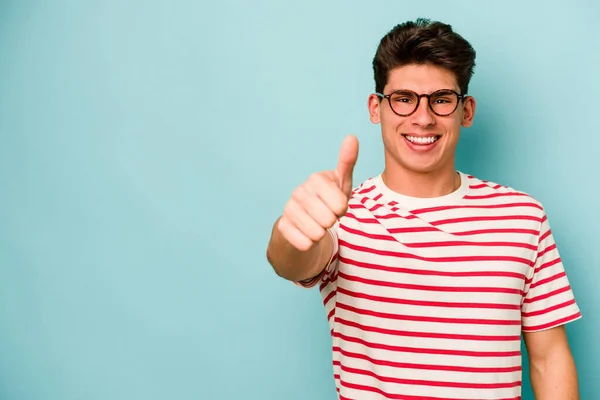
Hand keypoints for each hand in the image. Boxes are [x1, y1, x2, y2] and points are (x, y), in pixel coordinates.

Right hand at [277, 135, 358, 250]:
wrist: (303, 221)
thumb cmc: (327, 200)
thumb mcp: (341, 182)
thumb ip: (347, 161)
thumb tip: (352, 137)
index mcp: (315, 179)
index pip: (341, 205)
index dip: (342, 209)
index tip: (335, 204)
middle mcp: (299, 191)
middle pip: (328, 220)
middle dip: (331, 222)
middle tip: (326, 215)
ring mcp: (288, 209)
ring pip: (317, 234)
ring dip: (321, 233)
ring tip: (316, 223)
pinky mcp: (282, 227)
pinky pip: (305, 244)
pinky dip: (310, 243)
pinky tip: (306, 233)